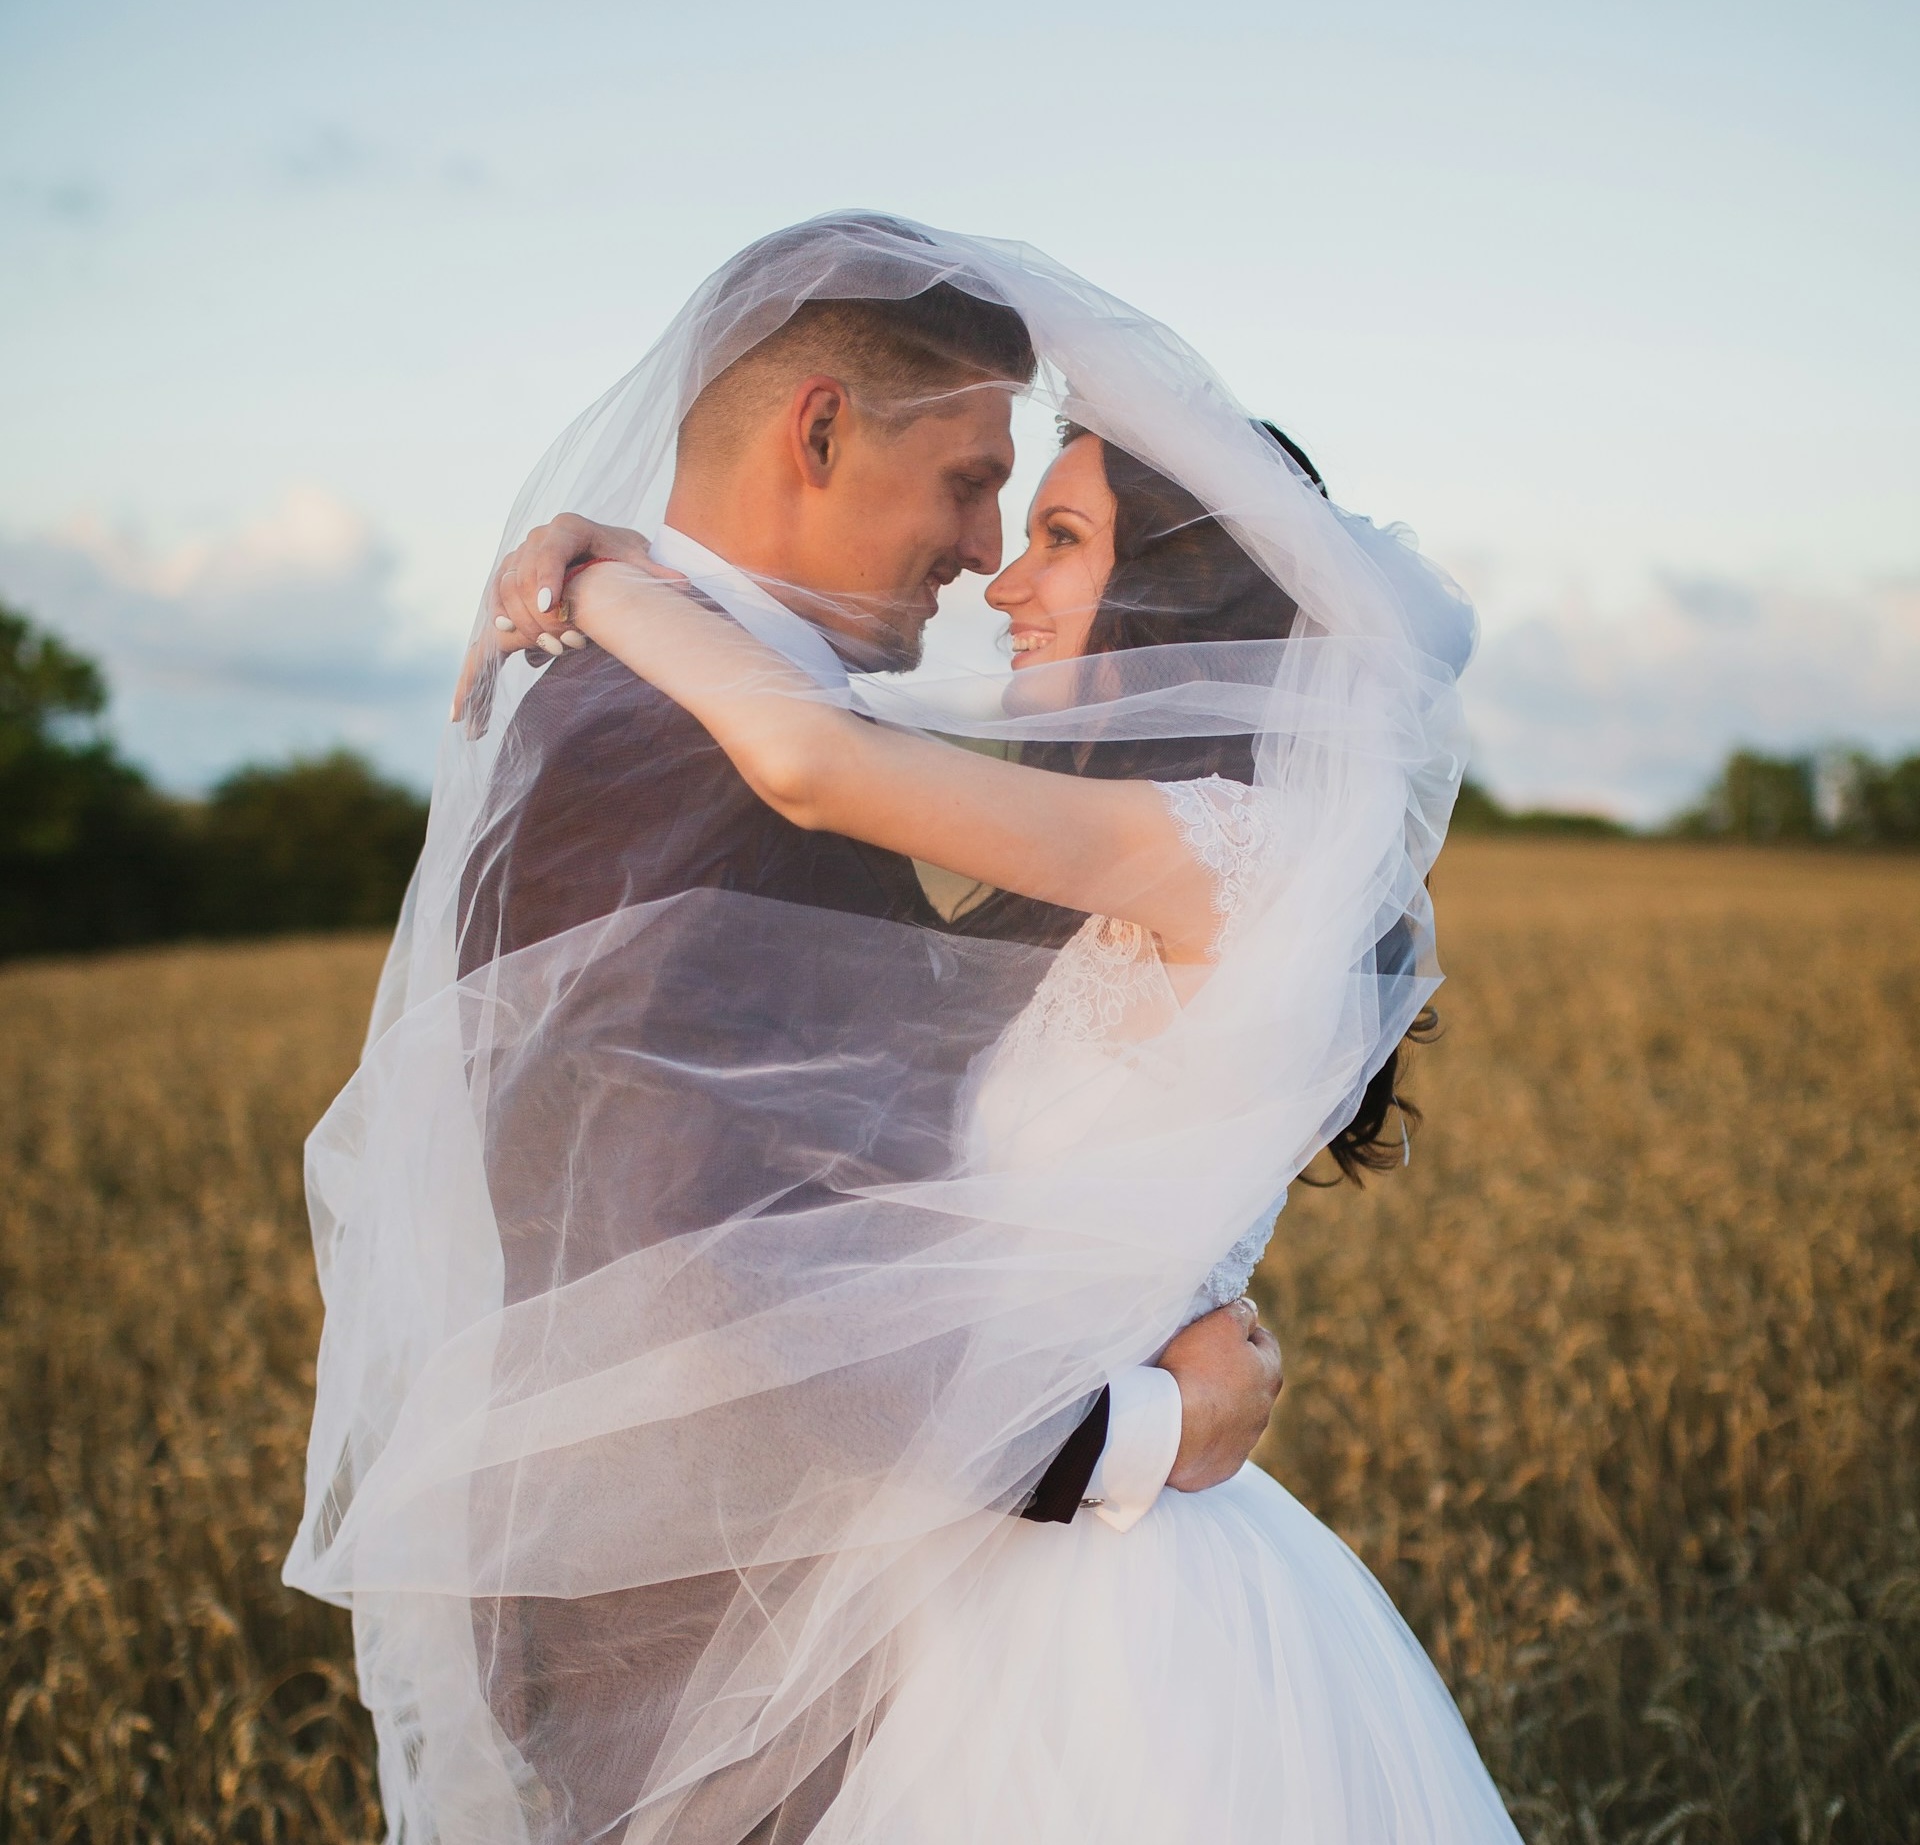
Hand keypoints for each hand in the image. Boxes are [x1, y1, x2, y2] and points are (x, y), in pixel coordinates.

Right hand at [488, 514, 656, 655]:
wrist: (602, 550)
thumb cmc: (621, 556)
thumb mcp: (638, 561)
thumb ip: (653, 572)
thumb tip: (683, 583)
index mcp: (568, 528)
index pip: (550, 553)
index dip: (547, 580)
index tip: (552, 607)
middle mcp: (538, 537)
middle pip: (525, 578)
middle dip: (542, 616)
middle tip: (568, 644)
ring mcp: (521, 555)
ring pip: (507, 590)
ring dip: (526, 624)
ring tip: (555, 648)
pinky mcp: (510, 574)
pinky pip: (496, 595)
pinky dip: (499, 615)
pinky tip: (509, 633)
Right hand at [1156, 1297, 1282, 1492]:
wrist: (1172, 1432)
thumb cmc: (1197, 1371)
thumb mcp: (1222, 1324)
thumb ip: (1241, 1312)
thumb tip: (1250, 1310)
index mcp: (1269, 1373)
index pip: (1265, 1341)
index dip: (1242, 1329)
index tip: (1218, 1328)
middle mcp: (1264, 1410)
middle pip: (1250, 1380)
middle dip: (1230, 1369)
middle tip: (1199, 1360)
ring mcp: (1244, 1442)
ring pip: (1234, 1414)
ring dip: (1217, 1404)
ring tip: (1186, 1395)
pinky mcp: (1223, 1465)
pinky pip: (1216, 1443)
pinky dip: (1204, 1432)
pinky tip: (1183, 1424)